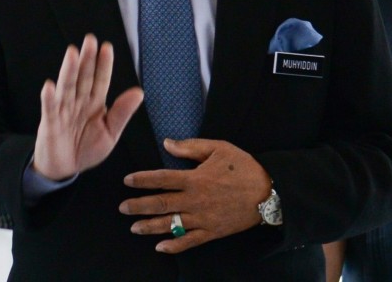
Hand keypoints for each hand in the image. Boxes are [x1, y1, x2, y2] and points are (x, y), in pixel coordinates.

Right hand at [32, 34, 143, 180]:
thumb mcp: (110, 133)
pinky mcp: (50, 123)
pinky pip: (50, 109)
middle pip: (83, 77)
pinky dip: (49, 97)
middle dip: (87, 59)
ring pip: (67, 87)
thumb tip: (139, 92)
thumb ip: (122, 113)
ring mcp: (63, 111)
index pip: (100, 80)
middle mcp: (79, 102)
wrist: (65, 168)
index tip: (107, 48)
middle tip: (90, 40)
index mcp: (95, 103)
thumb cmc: (86, 149)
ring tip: (72, 54)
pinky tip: (49, 85)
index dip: (103, 65)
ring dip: (69, 70)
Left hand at [119, 138, 271, 252]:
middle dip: (139, 206)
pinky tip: (160, 247)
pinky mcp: (212, 232)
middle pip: (161, 204)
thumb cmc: (243, 167)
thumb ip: (191, 147)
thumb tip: (167, 143)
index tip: (127, 180)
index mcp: (195, 178)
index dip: (142, 180)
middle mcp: (195, 200)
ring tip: (134, 228)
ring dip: (150, 226)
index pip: (162, 179)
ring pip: (171, 224)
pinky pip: (190, 241)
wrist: (268, 193)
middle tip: (123, 208)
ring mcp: (203, 219)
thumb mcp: (219, 148)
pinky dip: (174, 246)